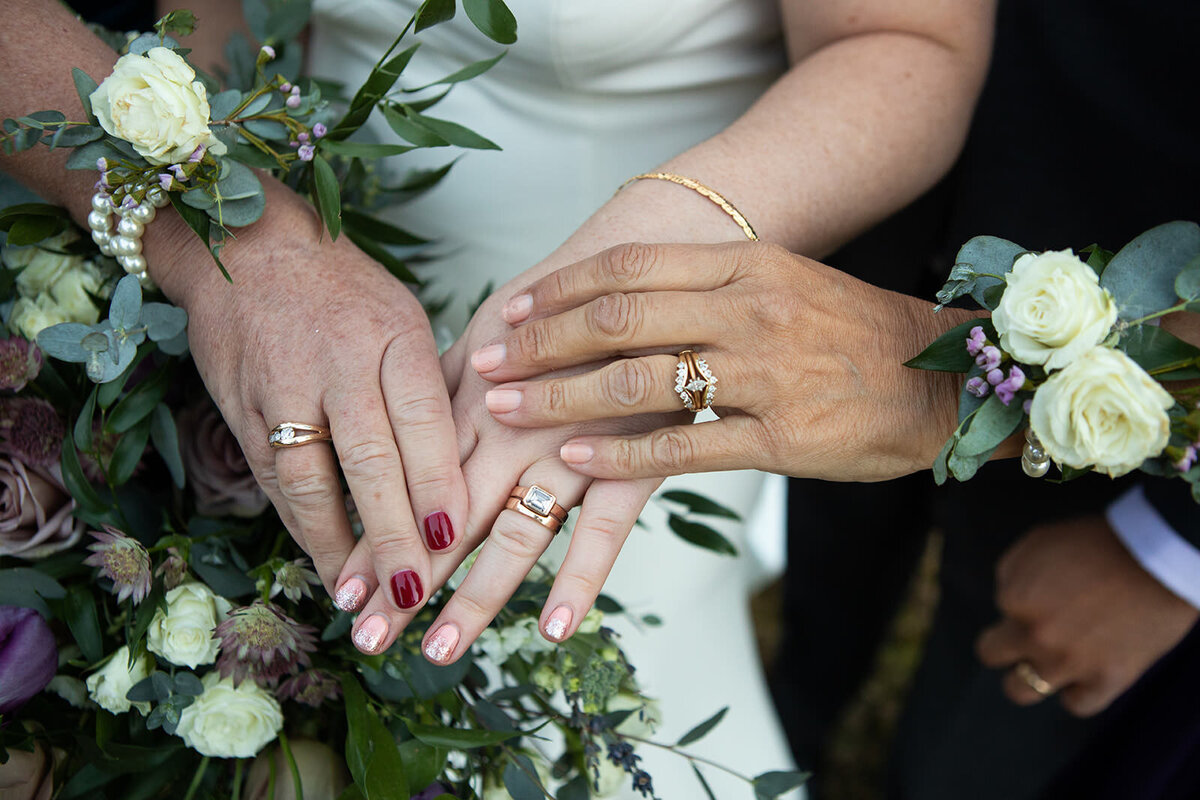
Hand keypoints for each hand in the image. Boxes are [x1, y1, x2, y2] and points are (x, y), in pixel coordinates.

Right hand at [168, 182, 466, 654]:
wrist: (247, 251)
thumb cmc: (346, 292)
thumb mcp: (403, 318)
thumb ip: (431, 387)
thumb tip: (473, 464)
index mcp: (394, 337)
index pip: (423, 418)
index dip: (437, 481)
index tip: (452, 536)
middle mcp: (340, 363)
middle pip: (370, 459)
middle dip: (392, 531)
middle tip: (413, 591)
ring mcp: (286, 387)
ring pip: (313, 479)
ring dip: (338, 544)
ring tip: (362, 597)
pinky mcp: (244, 410)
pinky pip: (274, 478)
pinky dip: (300, 525)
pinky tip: (324, 562)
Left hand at [404, 289, 668, 664]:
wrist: (642, 267)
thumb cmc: (561, 300)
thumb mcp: (489, 333)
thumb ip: (448, 383)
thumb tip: (398, 418)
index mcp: (474, 406)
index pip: (415, 488)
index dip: (378, 539)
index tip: (344, 590)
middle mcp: (512, 433)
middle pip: (450, 520)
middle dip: (407, 582)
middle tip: (368, 636)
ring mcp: (570, 447)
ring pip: (514, 534)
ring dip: (475, 596)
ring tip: (437, 651)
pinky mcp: (628, 459)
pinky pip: (604, 530)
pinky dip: (580, 577)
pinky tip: (551, 629)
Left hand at [470, 241, 971, 481]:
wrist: (942, 381)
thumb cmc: (851, 332)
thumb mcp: (782, 282)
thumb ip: (707, 287)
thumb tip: (622, 299)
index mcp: (750, 264)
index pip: (632, 266)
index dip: (561, 287)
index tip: (510, 308)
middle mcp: (753, 309)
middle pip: (621, 318)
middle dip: (541, 342)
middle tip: (488, 362)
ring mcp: (768, 374)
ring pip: (641, 382)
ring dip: (562, 397)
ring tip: (510, 410)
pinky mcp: (784, 438)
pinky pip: (686, 448)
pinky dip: (624, 456)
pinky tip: (579, 461)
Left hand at [976, 516, 1198, 716]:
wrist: (1160, 560)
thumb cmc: (1100, 542)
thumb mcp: (1038, 541)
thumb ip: (1011, 573)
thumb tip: (1007, 598)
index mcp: (1015, 598)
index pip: (997, 609)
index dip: (1016, 602)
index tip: (1038, 597)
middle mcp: (1035, 636)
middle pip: (990, 654)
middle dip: (1003, 643)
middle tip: (1024, 635)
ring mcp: (1069, 663)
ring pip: (1020, 690)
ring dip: (1025, 677)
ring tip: (1042, 665)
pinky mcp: (1107, 681)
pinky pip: (1076, 704)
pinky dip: (1074, 692)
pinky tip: (1080, 677)